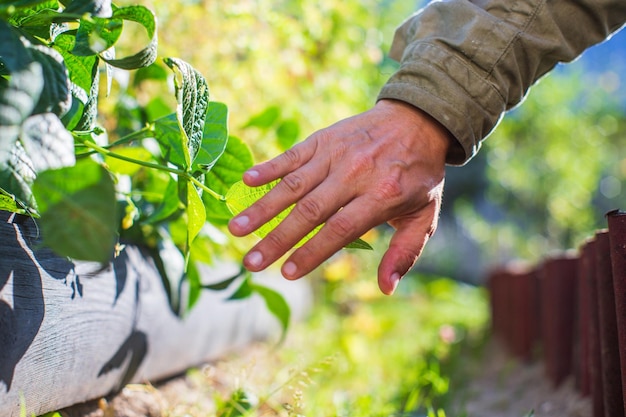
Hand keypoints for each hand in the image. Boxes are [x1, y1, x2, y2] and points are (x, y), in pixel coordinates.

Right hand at [228, 99, 451, 294]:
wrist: (417, 120)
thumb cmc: (418, 175)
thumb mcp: (423, 216)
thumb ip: (404, 253)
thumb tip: (386, 289)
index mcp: (382, 196)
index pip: (340, 230)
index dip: (312, 252)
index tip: (287, 273)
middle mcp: (355, 174)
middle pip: (310, 211)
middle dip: (277, 239)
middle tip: (250, 264)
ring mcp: (336, 154)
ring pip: (294, 185)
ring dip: (263, 208)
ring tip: (236, 229)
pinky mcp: (323, 139)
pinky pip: (292, 155)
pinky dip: (269, 167)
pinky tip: (246, 180)